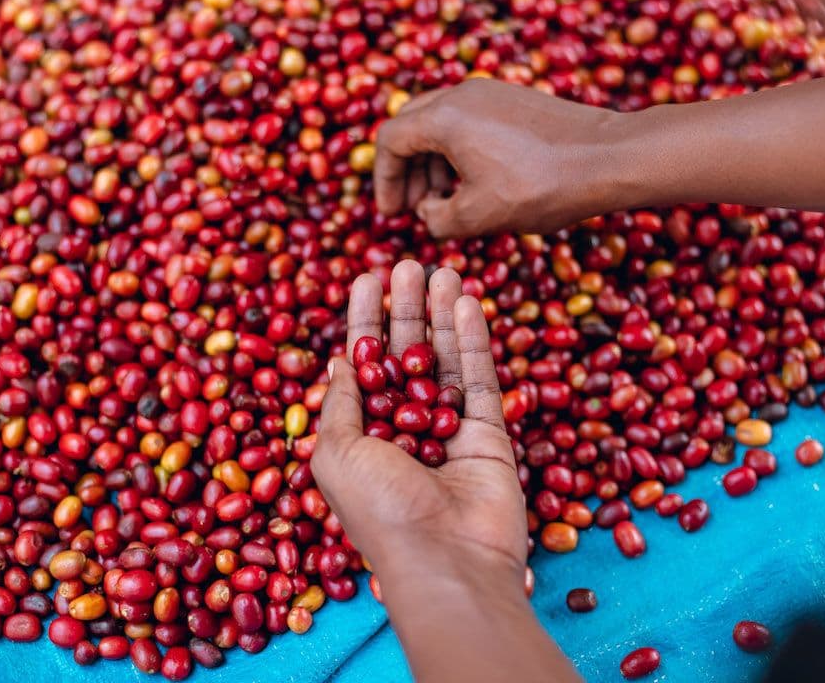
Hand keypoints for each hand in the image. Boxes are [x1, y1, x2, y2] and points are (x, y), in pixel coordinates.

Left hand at [311, 260, 527, 589]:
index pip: (362, 365)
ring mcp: (449, 432)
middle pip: (405, 355)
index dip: (364, 321)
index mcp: (362, 435)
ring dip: (441, 314)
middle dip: (405, 309)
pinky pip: (480, 379)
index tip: (367, 277)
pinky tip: (467, 302)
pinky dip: (474, 340)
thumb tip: (339, 361)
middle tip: (408, 263)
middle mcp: (405, 430)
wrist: (445, 560)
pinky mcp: (488, 436)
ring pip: (446, 360)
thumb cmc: (379, 510)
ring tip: (442, 270)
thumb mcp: (336, 453)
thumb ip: (342, 402)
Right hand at [374, 78, 627, 237]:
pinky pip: (470, 121)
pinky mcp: (514, 100)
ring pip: (441, 123)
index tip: (392, 214)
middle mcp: (462, 94)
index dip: (384, 181)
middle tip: (413, 207)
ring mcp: (491, 92)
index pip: (390, 141)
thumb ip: (436, 219)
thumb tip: (427, 213)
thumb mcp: (478, 217)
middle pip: (412, 125)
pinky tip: (476, 183)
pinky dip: (460, 151)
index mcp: (443, 117)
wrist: (608, 157)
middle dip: (406, 169)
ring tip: (444, 202)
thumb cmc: (541, 188)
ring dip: (433, 162)